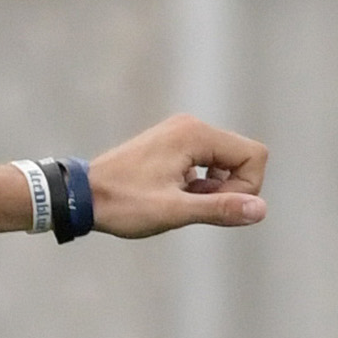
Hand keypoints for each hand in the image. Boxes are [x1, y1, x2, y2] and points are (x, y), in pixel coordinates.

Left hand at [85, 115, 267, 237]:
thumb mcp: (173, 211)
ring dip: (212, 188)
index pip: (254, 156)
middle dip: (229, 188)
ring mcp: (180, 132)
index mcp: (195, 134)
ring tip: (179, 202)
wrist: (77, 196)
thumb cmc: (121, 203)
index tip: (214, 206)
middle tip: (193, 206)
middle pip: (242, 157)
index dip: (245, 188)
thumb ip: (219, 208)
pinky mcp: (172, 144)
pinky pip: (206, 162)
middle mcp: (191, 126)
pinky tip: (172, 196)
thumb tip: (260, 210)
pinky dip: (199, 183)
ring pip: (225, 162)